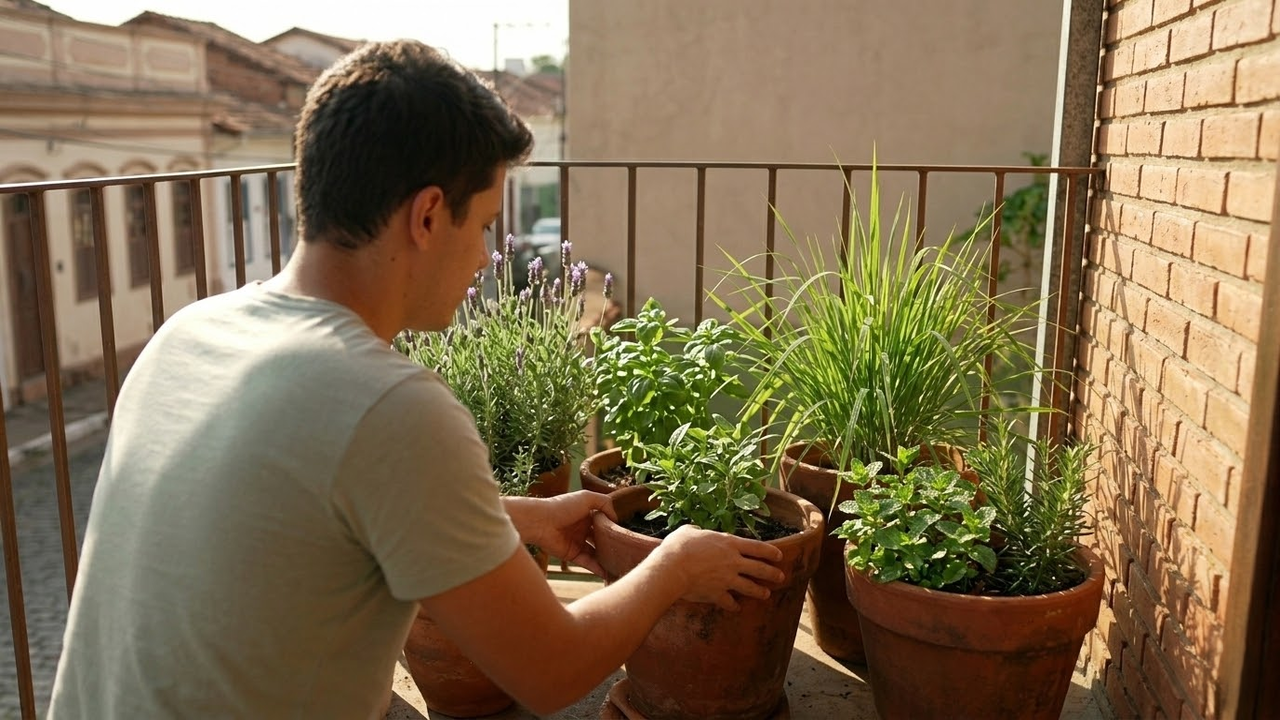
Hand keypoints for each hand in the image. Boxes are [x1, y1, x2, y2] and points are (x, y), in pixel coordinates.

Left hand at [512, 491, 616, 576]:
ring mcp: (578, 542)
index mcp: (587, 514)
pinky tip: (609, 572)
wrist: (540, 522)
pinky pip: (588, 562)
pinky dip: (598, 568)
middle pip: (601, 539)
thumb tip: (616, 518)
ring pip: (596, 552)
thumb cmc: (562, 506)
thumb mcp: (587, 497)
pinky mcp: (573, 555)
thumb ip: (605, 503)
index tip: (626, 535)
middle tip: (627, 552)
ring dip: (607, 558)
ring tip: (621, 564)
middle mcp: (583, 528)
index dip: (614, 527)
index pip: (604, 522)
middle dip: (612, 545)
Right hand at [652, 525, 784, 611]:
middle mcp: (733, 562)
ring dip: (760, 591)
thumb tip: (697, 531)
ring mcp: (727, 580)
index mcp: (729, 543)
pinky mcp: (717, 594)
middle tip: (780, 577)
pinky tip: (736, 607)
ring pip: (750, 587)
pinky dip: (734, 606)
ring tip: (766, 594)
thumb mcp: (689, 531)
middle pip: (760, 569)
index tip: (779, 556)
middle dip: (772, 573)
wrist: (672, 569)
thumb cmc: (678, 546)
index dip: (770, 552)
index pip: (757, 547)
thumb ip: (697, 531)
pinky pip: (730, 602)